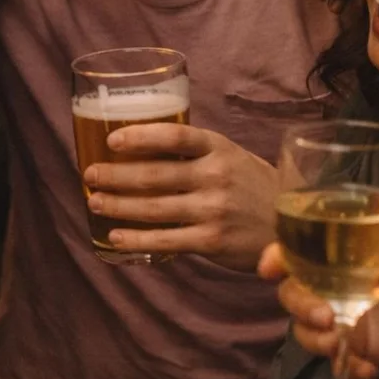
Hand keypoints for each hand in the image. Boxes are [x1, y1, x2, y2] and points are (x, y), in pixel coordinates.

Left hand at [83, 125, 276, 270]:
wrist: (288, 225)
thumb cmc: (252, 185)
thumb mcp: (231, 156)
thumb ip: (195, 151)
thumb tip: (140, 144)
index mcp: (219, 148)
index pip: (175, 137)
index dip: (140, 137)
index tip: (111, 140)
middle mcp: (215, 176)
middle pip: (155, 175)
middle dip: (115, 175)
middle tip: (89, 174)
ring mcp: (213, 210)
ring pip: (154, 208)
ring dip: (118, 205)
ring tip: (95, 202)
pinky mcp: (211, 241)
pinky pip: (165, 240)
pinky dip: (136, 239)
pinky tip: (115, 237)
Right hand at [261, 231, 378, 378]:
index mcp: (353, 258)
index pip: (303, 250)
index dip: (279, 254)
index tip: (270, 266)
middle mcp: (339, 286)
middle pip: (293, 290)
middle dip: (297, 302)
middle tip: (325, 316)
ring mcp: (343, 318)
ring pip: (303, 325)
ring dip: (312, 336)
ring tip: (340, 345)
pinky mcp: (353, 348)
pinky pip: (328, 355)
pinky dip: (340, 364)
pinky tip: (369, 370)